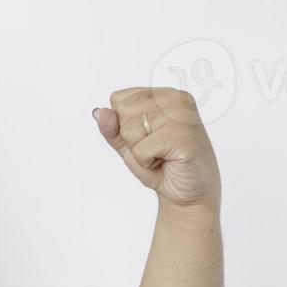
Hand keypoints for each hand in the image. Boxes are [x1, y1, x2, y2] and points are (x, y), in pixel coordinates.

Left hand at [93, 87, 219, 208]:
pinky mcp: (182, 136)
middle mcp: (174, 98)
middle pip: (122, 112)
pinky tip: (166, 161)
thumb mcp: (128, 144)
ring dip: (139, 151)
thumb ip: (112, 128)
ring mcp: (181, 115)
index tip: (146, 137)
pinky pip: (141, 149)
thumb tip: (100, 112)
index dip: (123, 124)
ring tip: (161, 155)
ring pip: (130, 130)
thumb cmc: (161, 165)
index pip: (118, 99)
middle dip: (131, 138)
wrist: (186, 192)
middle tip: (154, 148)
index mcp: (162, 94)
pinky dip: (147, 162)